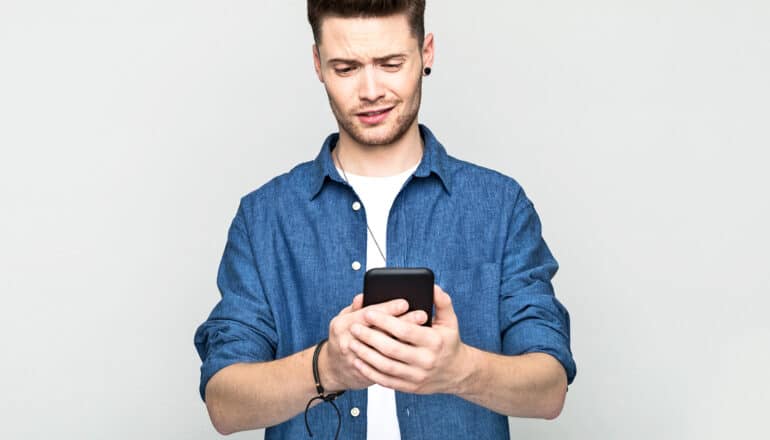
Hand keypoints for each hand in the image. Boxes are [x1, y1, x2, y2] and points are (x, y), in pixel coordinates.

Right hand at [320, 293, 426, 391]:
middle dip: (404, 323)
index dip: (388, 308)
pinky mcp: (366, 375)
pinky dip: (403, 359)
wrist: (334, 370)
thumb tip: (364, 296)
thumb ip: (356, 307)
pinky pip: (386, 367)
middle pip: (381, 331)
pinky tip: (416, 351)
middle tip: (422, 315)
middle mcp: (348, 342)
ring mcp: (357, 360)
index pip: (368, 314)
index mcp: (343, 325)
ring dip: (407, 341)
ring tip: (424, 332)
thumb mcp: (344, 318)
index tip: (404, 303)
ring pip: (386, 351)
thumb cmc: (342, 337)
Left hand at [347, 284, 472, 394]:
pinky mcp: (410, 387)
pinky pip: (386, 381)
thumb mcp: (450, 320)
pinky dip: (370, 372)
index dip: (385, 321)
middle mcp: (426, 360)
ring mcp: (417, 376)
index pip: (405, 330)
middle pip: (391, 349)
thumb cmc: (449, 342)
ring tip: (352, 343)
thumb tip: (432, 286)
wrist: (456, 372)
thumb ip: (441, 302)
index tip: (368, 312)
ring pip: (386, 366)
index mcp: (434, 341)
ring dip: (366, 355)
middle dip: (369, 337)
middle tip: (354, 327)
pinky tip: (359, 362)